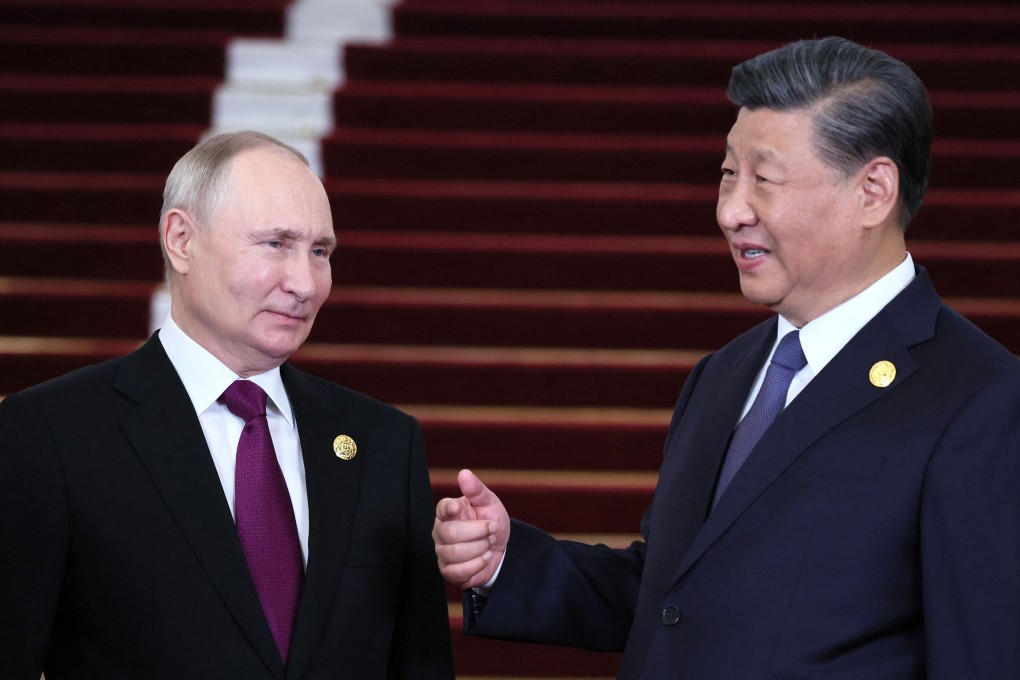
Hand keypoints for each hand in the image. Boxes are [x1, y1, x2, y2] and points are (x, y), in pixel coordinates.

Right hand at [433, 469, 509, 589]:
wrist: (501, 548)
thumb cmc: (490, 521)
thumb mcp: (489, 503)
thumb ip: (476, 490)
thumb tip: (464, 473)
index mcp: (448, 511)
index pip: (442, 508)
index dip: (448, 509)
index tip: (457, 509)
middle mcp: (440, 531)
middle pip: (450, 533)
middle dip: (478, 532)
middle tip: (492, 529)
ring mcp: (442, 552)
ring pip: (455, 553)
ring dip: (480, 548)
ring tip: (489, 544)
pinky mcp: (448, 571)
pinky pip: (458, 571)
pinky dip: (477, 564)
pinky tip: (485, 557)